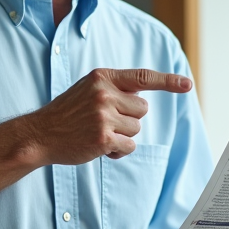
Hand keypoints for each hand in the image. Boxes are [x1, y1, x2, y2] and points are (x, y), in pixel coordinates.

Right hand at [28, 68, 190, 164]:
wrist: (40, 134)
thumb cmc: (67, 113)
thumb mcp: (88, 89)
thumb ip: (114, 88)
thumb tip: (143, 101)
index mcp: (102, 77)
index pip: (143, 77)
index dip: (168, 81)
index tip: (187, 84)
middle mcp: (104, 93)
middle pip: (142, 109)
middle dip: (128, 119)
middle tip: (103, 121)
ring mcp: (104, 116)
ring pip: (136, 129)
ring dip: (122, 136)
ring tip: (97, 133)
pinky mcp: (103, 138)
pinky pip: (129, 147)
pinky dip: (118, 151)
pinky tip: (99, 147)